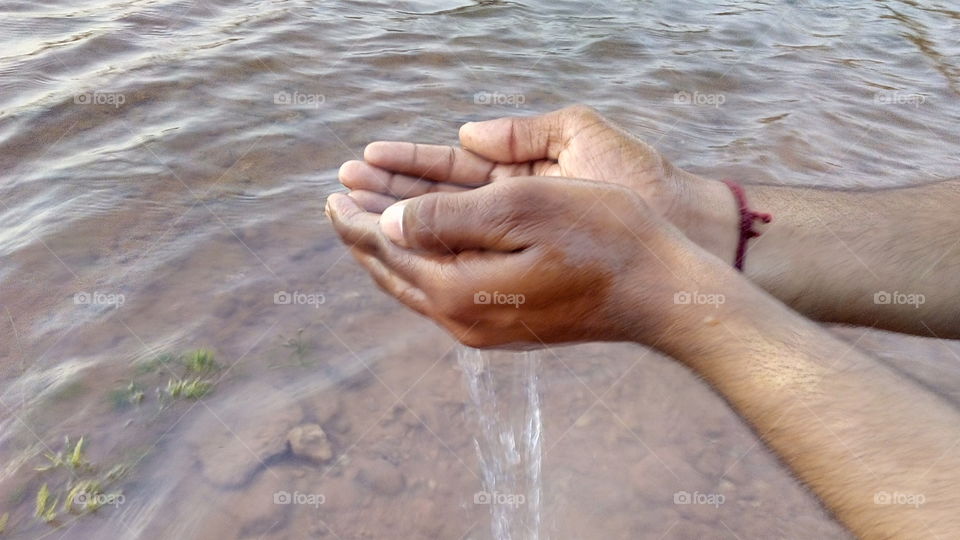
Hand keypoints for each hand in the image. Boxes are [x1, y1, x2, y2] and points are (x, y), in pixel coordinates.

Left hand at [326, 176, 730, 348]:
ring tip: (367, 227)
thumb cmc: (600, 237)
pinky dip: (421, 268)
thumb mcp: (521, 209)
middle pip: (395, 274)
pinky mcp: (506, 327)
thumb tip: (389, 221)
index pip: (388, 249)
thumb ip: (448, 217)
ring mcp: (485, 329)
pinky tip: (422, 254)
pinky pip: (443, 295)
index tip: (332, 195)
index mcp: (459, 291)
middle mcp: (463, 321)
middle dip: (364, 237)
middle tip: (337, 206)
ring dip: (389, 253)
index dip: (357, 220)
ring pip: (417, 287)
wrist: (658, 292)